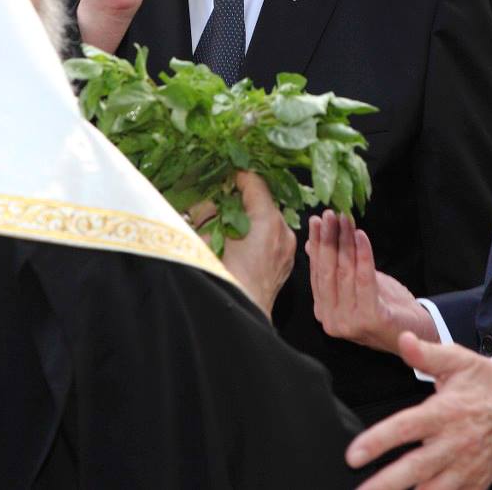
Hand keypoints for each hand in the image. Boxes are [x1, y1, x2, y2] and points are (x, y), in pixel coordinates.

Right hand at [219, 172, 295, 318]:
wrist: (240, 318)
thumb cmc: (222, 280)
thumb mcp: (205, 240)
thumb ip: (206, 214)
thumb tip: (205, 202)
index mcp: (267, 221)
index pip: (255, 183)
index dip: (237, 176)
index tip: (223, 174)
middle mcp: (282, 231)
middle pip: (262, 202)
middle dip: (239, 199)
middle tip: (218, 199)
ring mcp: (286, 249)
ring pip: (268, 220)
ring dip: (248, 217)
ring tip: (224, 223)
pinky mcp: (284, 264)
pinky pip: (271, 238)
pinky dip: (256, 234)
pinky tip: (237, 241)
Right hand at [309, 210, 434, 352]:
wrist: (416, 332)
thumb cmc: (385, 305)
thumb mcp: (355, 284)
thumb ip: (334, 268)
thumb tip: (311, 245)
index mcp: (324, 311)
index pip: (316, 272)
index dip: (316, 245)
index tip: (316, 220)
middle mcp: (331, 320)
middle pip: (327, 271)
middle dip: (328, 239)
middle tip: (330, 215)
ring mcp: (348, 323)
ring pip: (345, 273)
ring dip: (345, 242)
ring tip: (346, 220)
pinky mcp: (369, 319)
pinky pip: (364, 280)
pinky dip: (363, 255)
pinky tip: (361, 236)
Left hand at [348, 332, 491, 489]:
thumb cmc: (490, 383)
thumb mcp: (460, 360)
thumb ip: (427, 354)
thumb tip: (403, 340)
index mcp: (446, 413)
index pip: (406, 429)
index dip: (377, 442)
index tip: (353, 454)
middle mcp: (455, 444)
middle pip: (414, 469)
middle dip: (385, 484)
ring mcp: (467, 468)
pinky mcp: (477, 482)